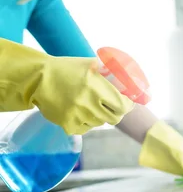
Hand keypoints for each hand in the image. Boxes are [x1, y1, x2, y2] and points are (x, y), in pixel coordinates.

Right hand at [0, 39, 132, 133]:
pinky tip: (79, 110)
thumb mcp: (92, 64)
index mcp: (95, 85)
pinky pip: (86, 128)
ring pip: (100, 122)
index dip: (128, 105)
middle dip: (117, 111)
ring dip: (100, 115)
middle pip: (115, 117)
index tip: (127, 102)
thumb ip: (113, 70)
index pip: (123, 104)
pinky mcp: (68, 125)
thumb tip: (134, 79)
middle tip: (114, 106)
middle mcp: (87, 101)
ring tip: (90, 103)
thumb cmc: (68, 69)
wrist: (38, 79)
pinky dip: (87, 121)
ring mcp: (77, 115)